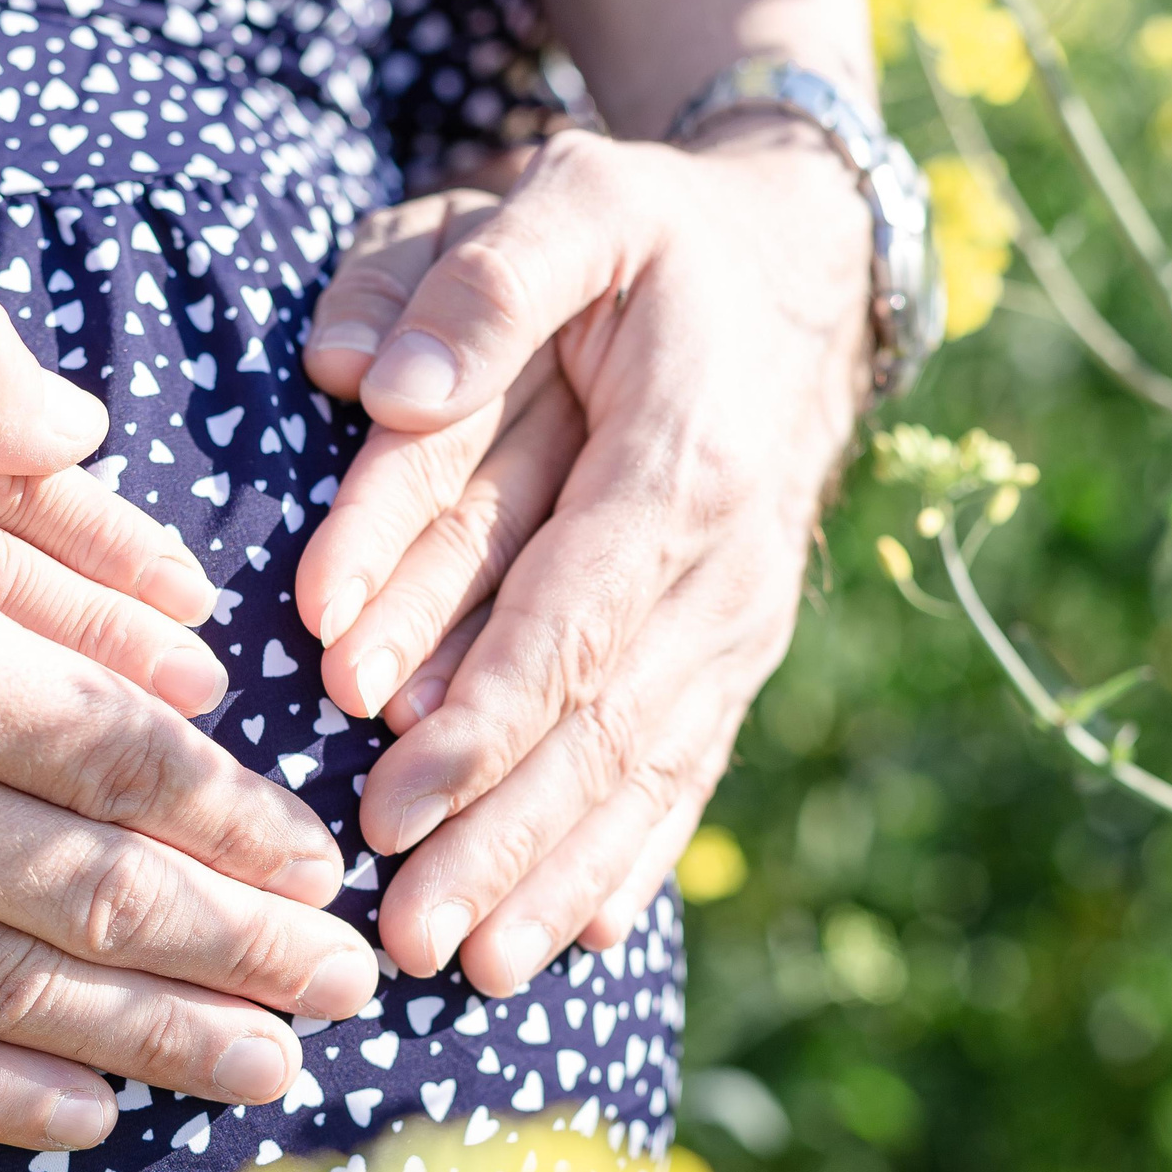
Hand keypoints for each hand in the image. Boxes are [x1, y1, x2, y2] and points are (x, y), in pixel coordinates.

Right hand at [0, 259, 376, 1147]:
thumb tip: (85, 415)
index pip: (124, 761)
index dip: (241, 821)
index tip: (327, 866)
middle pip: (100, 896)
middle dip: (246, 951)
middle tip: (357, 992)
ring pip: (11, 994)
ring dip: (158, 1038)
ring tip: (269, 1075)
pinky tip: (81, 1116)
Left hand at [297, 123, 870, 991]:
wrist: (799, 265)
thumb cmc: (654, 237)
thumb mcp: (574, 201)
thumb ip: (481, 280)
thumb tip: (372, 388)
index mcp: (683, 463)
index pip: (571, 621)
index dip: (482, 720)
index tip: (390, 804)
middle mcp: (726, 564)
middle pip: (604, 727)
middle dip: (504, 838)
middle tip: (407, 935)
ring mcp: (739, 620)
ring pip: (643, 768)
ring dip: (557, 873)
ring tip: (475, 969)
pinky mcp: (731, 649)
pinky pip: (686, 765)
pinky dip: (632, 853)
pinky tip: (579, 934)